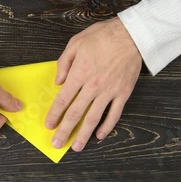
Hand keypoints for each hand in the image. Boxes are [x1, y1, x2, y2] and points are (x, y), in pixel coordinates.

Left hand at [46, 17, 141, 151]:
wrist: (132, 34)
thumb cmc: (103, 36)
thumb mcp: (76, 43)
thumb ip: (64, 63)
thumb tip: (57, 81)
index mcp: (80, 74)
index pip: (63, 99)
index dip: (55, 114)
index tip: (49, 125)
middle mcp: (93, 86)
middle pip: (76, 113)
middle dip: (65, 130)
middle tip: (57, 143)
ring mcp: (109, 92)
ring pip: (94, 118)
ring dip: (84, 134)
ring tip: (76, 147)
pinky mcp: (123, 93)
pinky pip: (114, 114)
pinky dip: (107, 126)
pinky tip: (99, 135)